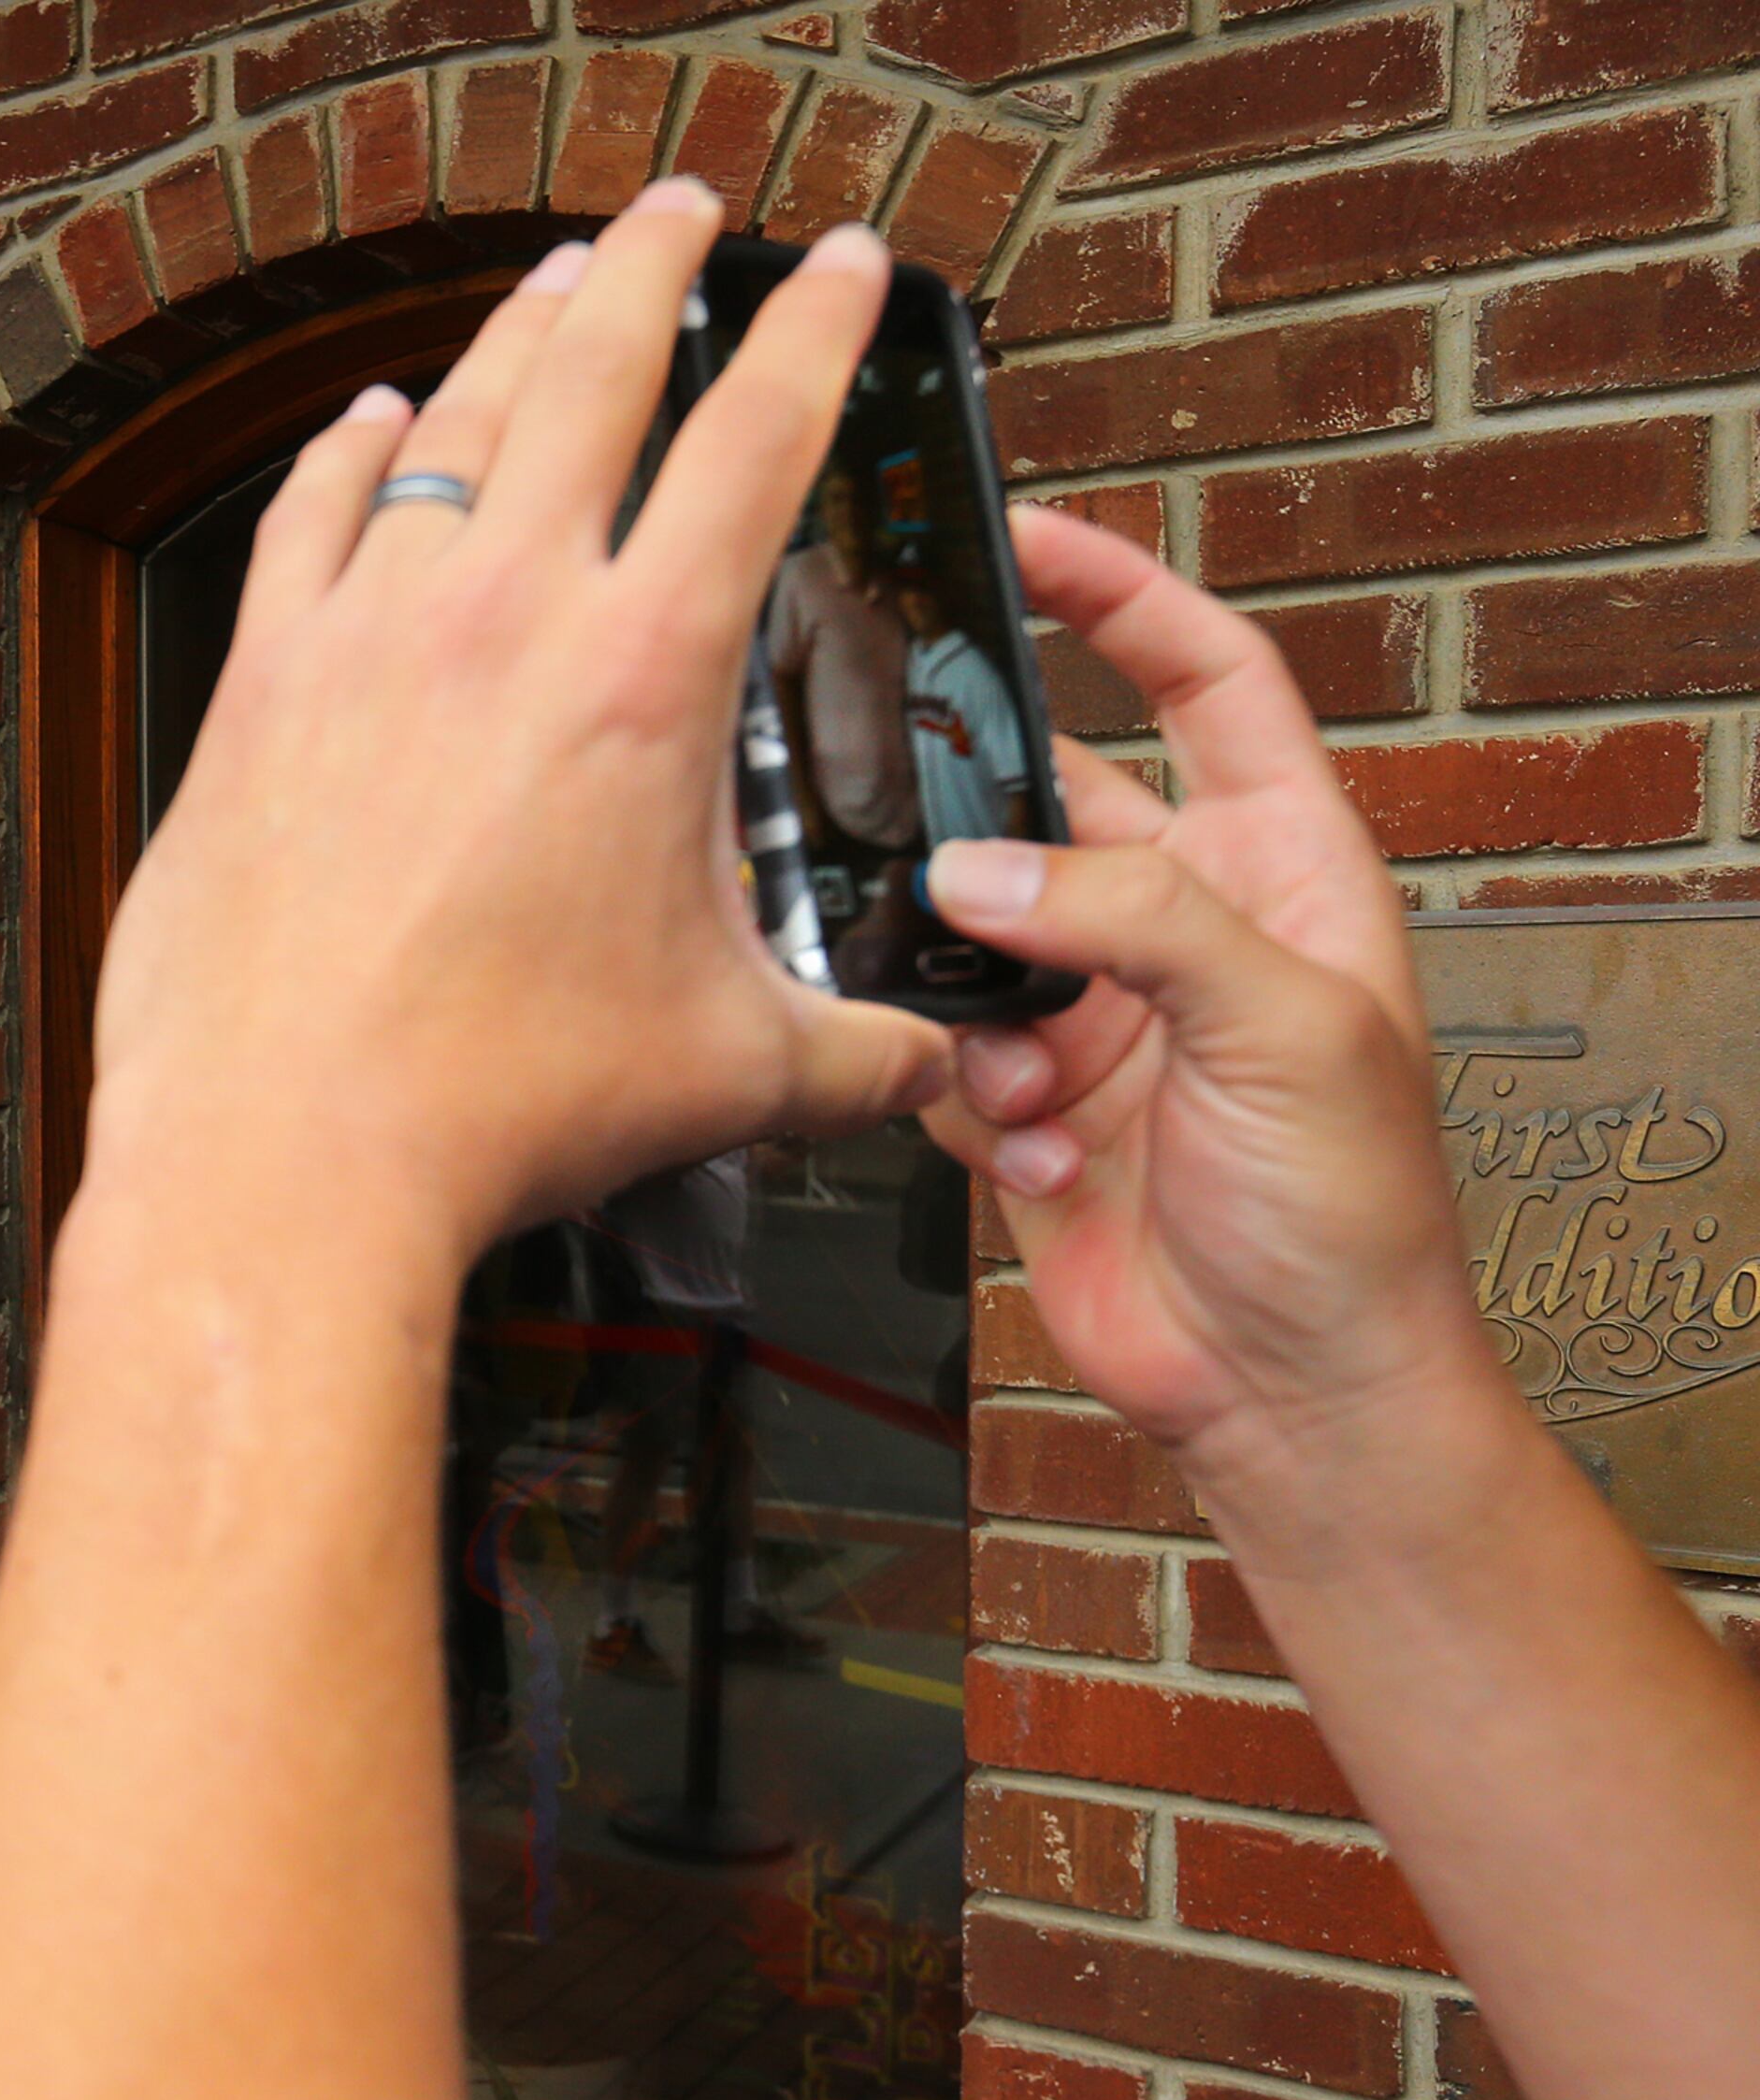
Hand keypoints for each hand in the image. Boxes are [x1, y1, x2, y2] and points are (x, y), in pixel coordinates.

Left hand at [82, 181, 950, 1258]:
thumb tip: (938, 1062)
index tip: (840, 267)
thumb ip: (861, 1048)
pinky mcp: (258, 688)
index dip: (815, 328)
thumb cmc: (493, 1106)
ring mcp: (364, 637)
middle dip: (656, 265)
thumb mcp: (729, 1071)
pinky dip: (349, 451)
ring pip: (448, 423)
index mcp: (642, 676)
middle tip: (686, 210)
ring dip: (514, 336)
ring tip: (560, 285)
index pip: (759, 438)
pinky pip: (309, 517)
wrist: (288, 1152)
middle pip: (591, 372)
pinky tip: (369, 422)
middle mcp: (499, 617)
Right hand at [916, 508, 1496, 1481]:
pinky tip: (1034, 1152)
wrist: (1290, 1390)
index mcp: (1282, 867)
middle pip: (1050, 802)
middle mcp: (1181, 924)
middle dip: (983, 818)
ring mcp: (1096, 1013)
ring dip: (983, 1004)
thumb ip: (1132, 921)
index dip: (1123, 598)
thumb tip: (984, 865)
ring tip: (1029, 1076)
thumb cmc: (1355, 1219)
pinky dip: (967, 1099)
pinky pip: (940, 1050)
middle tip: (911, 811)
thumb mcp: (1284, 1027)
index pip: (1207, 680)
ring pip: (972, 932)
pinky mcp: (1021, 1101)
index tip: (1029, 542)